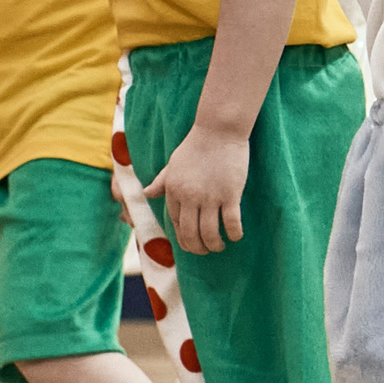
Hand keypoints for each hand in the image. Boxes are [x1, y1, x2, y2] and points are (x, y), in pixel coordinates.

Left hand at [143, 124, 250, 254]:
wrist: (218, 131)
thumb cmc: (196, 145)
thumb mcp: (173, 164)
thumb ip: (161, 182)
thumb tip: (146, 194)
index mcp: (174, 191)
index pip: (175, 223)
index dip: (183, 238)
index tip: (191, 243)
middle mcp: (190, 197)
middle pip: (191, 233)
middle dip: (197, 248)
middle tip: (206, 251)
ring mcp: (210, 197)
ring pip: (210, 233)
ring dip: (215, 245)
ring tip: (220, 246)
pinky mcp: (230, 194)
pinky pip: (231, 222)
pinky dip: (234, 233)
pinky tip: (236, 236)